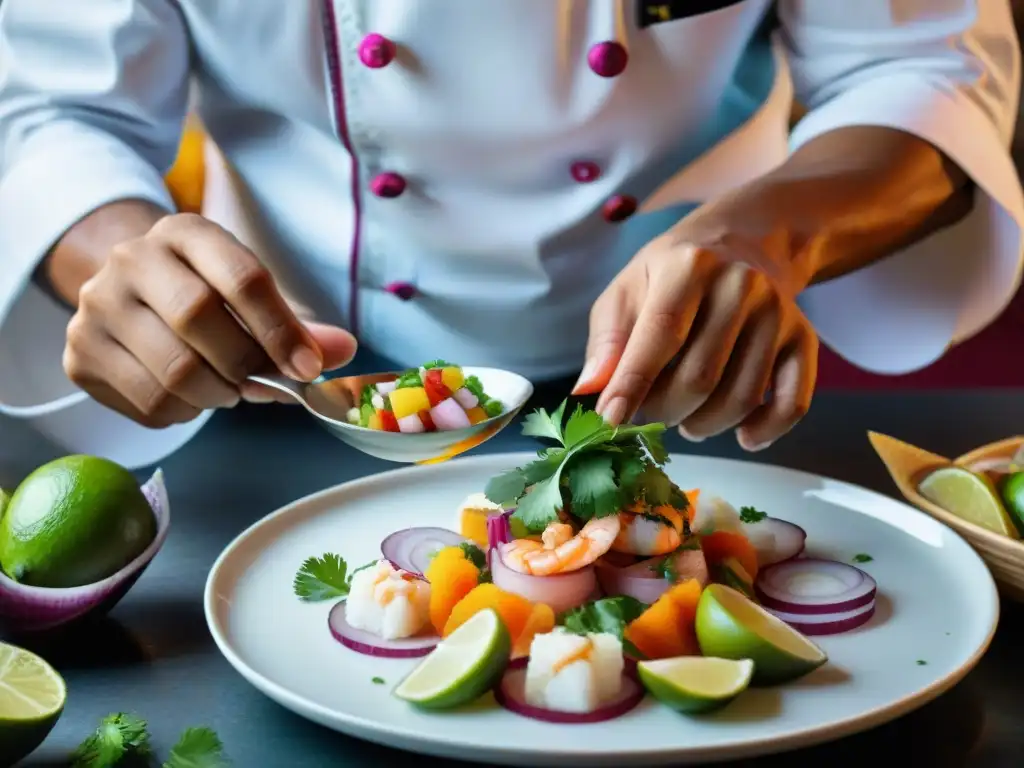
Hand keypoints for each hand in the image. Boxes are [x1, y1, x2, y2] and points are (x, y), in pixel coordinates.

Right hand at [63, 213, 357, 426]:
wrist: (127, 291)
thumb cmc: (203, 293)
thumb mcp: (249, 294)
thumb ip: (297, 325)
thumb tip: (342, 350)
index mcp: (186, 232)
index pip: (241, 277)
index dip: (280, 329)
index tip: (307, 369)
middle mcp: (131, 259)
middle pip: (198, 319)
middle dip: (245, 365)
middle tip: (264, 385)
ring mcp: (97, 307)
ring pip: (174, 372)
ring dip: (219, 396)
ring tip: (228, 389)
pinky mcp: (80, 355)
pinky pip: (150, 403)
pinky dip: (185, 413)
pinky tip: (190, 396)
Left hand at [574, 232, 817, 450]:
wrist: (744, 243)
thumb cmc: (671, 275)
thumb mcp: (627, 290)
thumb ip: (607, 340)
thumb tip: (590, 390)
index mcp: (689, 266)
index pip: (660, 334)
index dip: (633, 384)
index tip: (610, 421)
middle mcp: (741, 285)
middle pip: (700, 378)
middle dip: (665, 412)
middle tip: (650, 414)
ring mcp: (779, 314)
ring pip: (740, 399)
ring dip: (704, 425)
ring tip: (686, 417)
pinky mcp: (804, 340)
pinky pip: (791, 404)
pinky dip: (764, 432)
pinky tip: (741, 434)